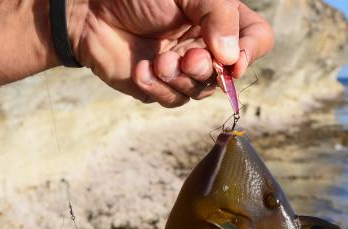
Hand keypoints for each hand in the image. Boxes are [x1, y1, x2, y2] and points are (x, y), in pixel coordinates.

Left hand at [69, 0, 274, 106]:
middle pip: (228, 74)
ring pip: (200, 92)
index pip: (258, 39)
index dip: (252, 53)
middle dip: (207, 70)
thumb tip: (233, 58)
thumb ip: (217, 15)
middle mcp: (206, 45)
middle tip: (187, 59)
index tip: (234, 61)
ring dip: (181, 80)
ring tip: (159, 61)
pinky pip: (172, 100)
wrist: (89, 7)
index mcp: (219, 18)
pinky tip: (142, 69)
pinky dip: (158, 87)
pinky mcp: (159, 86)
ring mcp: (183, 68)